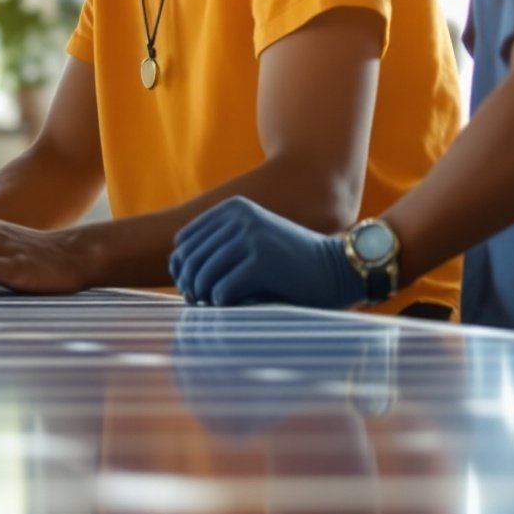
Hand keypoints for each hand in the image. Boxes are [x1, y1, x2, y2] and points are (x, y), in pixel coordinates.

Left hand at [169, 196, 365, 308]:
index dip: (181, 267)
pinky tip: (229, 306)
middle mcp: (239, 217)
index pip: (184, 240)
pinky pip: (222, 290)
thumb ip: (219, 246)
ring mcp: (251, 237)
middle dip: (189, 284)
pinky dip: (221, 302)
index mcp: (233, 208)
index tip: (190, 286)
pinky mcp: (261, 262)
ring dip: (203, 296)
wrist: (337, 269)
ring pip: (202, 275)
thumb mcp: (252, 240)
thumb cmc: (290, 263)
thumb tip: (176, 269)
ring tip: (212, 305)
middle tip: (197, 301)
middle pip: (189, 258)